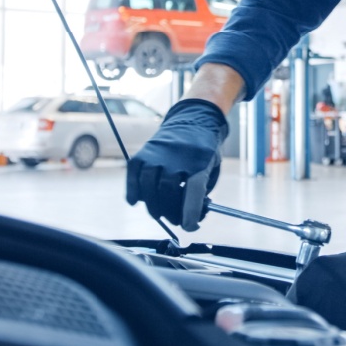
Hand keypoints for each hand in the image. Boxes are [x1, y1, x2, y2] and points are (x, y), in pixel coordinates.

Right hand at [126, 99, 227, 230]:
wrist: (195, 118)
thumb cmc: (205, 150)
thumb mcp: (213, 168)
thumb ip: (201, 191)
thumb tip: (188, 217)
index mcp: (200, 161)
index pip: (193, 191)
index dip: (190, 213)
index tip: (189, 227)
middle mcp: (177, 156)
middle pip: (167, 190)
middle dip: (170, 212)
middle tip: (175, 220)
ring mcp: (158, 153)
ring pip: (148, 184)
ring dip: (152, 205)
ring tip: (159, 214)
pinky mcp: (144, 151)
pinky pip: (134, 174)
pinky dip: (132, 190)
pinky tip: (135, 201)